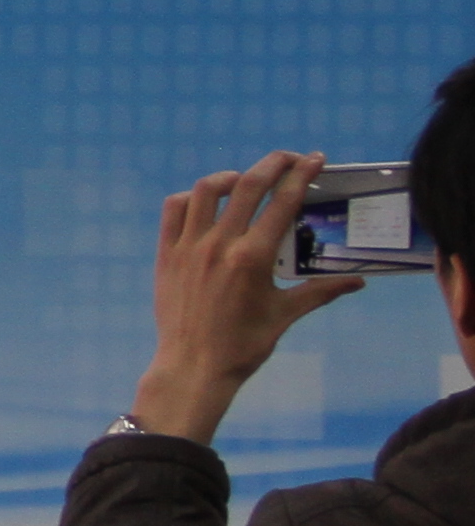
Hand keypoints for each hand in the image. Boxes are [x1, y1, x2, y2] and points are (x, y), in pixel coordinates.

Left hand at [131, 153, 367, 445]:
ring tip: (246, 180)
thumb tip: (358, 281)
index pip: (282, 202)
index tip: (314, 160)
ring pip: (206, 191)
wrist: (194, 365)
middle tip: (290, 159)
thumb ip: (321, 291)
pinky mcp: (166, 253)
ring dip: (230, 177)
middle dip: (273, 164)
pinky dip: (191, 198)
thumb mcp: (286, 315)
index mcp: (254, 257)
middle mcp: (220, 244)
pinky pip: (174, 211)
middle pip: (248, 186)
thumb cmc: (244, 344)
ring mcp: (189, 246)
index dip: (301, 175)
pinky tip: (207, 203)